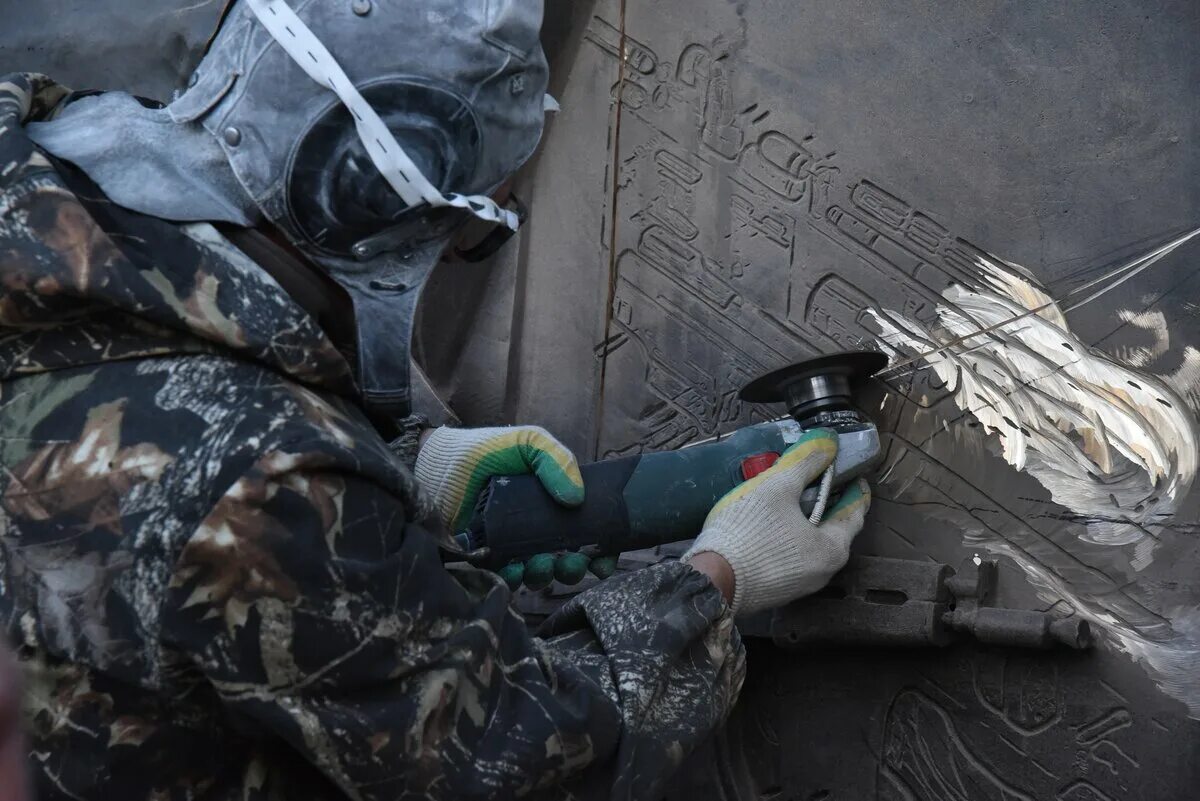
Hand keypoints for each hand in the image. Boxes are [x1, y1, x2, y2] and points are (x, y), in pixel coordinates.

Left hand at [416, 426, 608, 588]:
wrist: (441, 462)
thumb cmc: (488, 450)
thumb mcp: (530, 443)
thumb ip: (558, 461)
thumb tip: (576, 499)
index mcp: (553, 506)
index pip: (587, 534)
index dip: (601, 551)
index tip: (605, 559)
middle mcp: (536, 530)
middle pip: (566, 561)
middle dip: (575, 568)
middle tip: (572, 561)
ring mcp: (512, 547)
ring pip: (539, 574)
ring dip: (547, 575)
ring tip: (542, 563)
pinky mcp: (486, 559)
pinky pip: (506, 578)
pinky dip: (515, 579)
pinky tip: (515, 568)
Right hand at [683, 428, 870, 613]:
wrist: (712, 580)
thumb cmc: (749, 532)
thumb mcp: (777, 486)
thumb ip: (805, 461)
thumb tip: (828, 442)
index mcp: (833, 548)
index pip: (856, 509)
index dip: (855, 485)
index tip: (851, 468)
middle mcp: (824, 571)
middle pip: (834, 527)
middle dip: (827, 501)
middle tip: (817, 478)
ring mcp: (801, 584)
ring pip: (812, 542)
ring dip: (807, 519)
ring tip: (790, 497)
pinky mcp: (779, 589)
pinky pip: (793, 555)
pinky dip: (790, 536)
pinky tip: (772, 523)